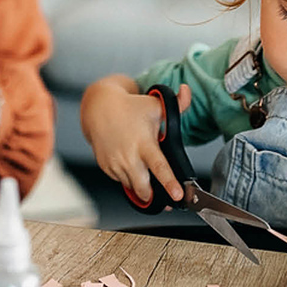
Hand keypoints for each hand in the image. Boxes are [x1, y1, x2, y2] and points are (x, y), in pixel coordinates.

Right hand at [80, 77, 191, 206]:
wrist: (99, 108)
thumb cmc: (130, 107)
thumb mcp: (156, 104)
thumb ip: (178, 103)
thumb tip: (187, 91)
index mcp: (144, 143)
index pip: (159, 167)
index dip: (170, 184)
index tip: (178, 195)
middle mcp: (128, 156)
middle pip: (143, 188)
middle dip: (151, 194)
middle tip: (161, 195)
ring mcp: (115, 163)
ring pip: (131, 186)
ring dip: (140, 185)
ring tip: (142, 168)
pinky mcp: (106, 167)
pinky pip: (120, 181)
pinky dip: (127, 177)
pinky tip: (129, 163)